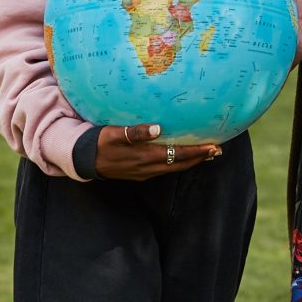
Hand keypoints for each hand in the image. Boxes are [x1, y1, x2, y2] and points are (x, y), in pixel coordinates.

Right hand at [95, 123, 221, 179]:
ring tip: (206, 153)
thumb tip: (158, 128)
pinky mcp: (141, 173)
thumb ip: (135, 132)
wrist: (83, 161)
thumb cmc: (99, 142)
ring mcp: (144, 172)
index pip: (177, 155)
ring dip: (191, 161)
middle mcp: (148, 167)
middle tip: (217, 149)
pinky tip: (182, 155)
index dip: (196, 152)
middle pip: (180, 164)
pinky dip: (178, 162)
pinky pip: (165, 168)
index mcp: (145, 157)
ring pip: (174, 167)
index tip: (213, 146)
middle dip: (199, 157)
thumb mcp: (114, 134)